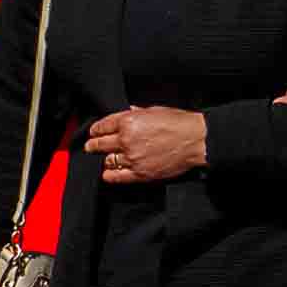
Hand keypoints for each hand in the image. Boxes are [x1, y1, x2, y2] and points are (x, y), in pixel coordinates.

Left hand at [84, 106, 207, 183]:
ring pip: (108, 160)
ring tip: (105, 159)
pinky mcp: (140, 173)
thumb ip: (137, 112)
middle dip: (93, 145)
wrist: (196, 140)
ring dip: (105, 159)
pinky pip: (117, 176)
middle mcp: (126, 140)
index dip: (96, 129)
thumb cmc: (180, 123)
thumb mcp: (156, 110)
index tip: (94, 132)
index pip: (103, 126)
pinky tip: (108, 173)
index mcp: (129, 121)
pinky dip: (110, 175)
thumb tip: (128, 112)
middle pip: (100, 144)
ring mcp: (132, 158)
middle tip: (90, 146)